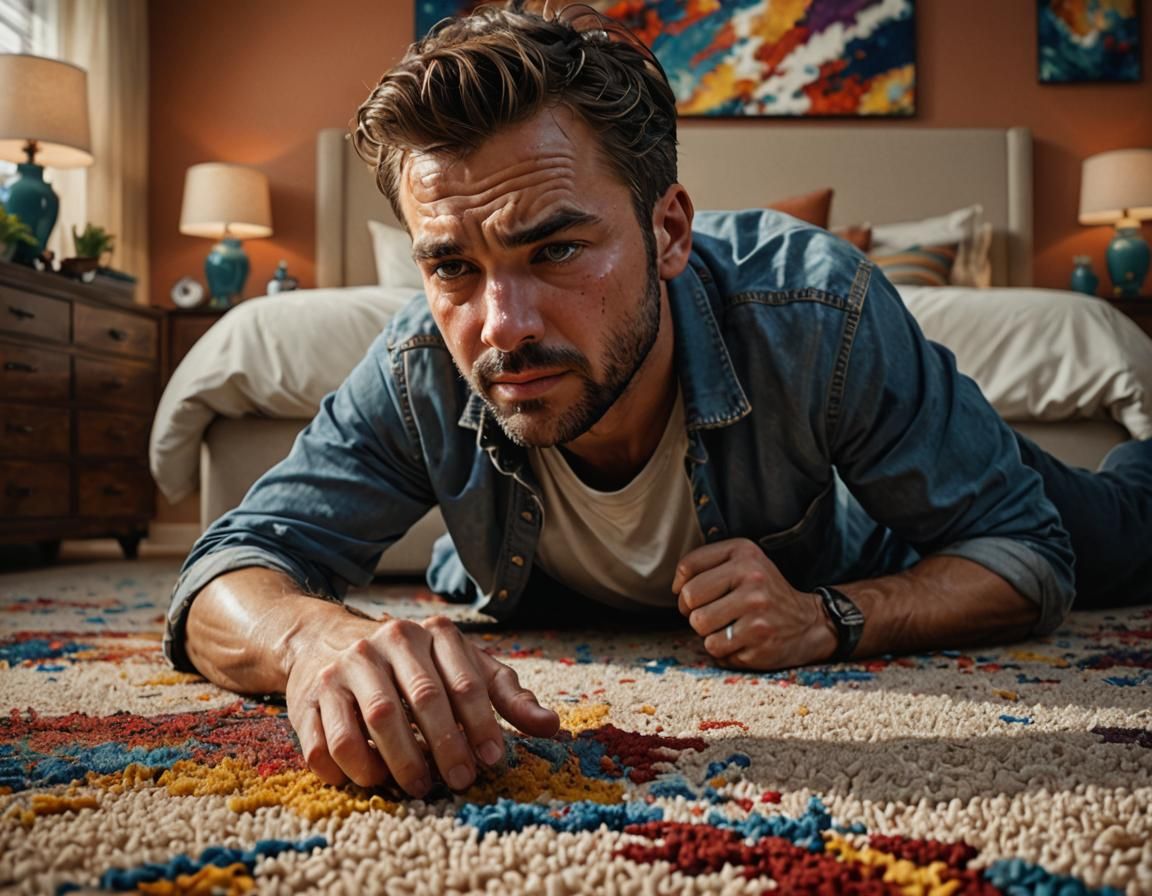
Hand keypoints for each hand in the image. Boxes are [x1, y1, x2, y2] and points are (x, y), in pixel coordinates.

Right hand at [284, 614, 558, 797]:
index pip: (464, 681)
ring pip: (374, 720)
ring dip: (399, 761)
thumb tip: (552, 727)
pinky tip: (372, 779)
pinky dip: (352, 768)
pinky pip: (328, 740)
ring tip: (418, 786)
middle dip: (444, 746)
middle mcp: (386, 642)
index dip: (481, 724)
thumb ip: (507, 695)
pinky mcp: (309, 695)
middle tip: (459, 781)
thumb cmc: (414, 664)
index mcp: (431, 633)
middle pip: (420, 699)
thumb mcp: (464, 666)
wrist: (328, 641)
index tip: (492, 760)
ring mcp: (344, 666)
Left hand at [673, 539, 835, 669]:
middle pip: (690, 598)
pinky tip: (741, 641)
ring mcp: (757, 612)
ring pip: (700, 625)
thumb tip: (676, 588)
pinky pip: (716, 649)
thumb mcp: (744, 561)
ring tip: (729, 627)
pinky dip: (722, 649)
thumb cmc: (765, 592)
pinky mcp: (759, 642)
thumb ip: (707, 563)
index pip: (688, 567)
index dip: (682, 586)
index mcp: (745, 553)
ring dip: (708, 631)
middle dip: (693, 610)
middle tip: (712, 613)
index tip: (694, 595)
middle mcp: (753, 578)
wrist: (809, 623)